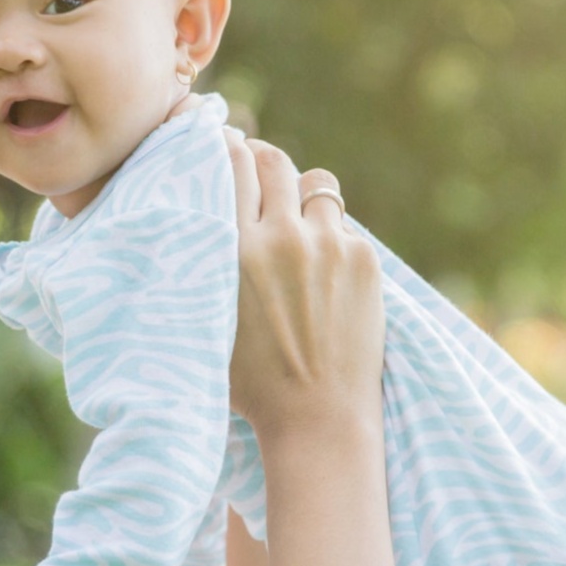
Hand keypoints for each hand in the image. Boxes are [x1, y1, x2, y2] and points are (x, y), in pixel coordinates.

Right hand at [223, 134, 380, 438]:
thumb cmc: (250, 380)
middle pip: (275, 160)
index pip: (232, 163)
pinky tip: (322, 271)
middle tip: (259, 171)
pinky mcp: (363, 259)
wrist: (317, 418)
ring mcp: (328, 245)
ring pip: (317, 183)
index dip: (227, 147)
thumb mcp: (207, 316)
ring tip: (297, 219)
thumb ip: (207, 260)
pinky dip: (331, 236)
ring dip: (304, 195)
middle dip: (264, 159)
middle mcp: (282, 237)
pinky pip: (343, 225)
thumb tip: (202, 209)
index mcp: (234, 248)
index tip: (225, 146)